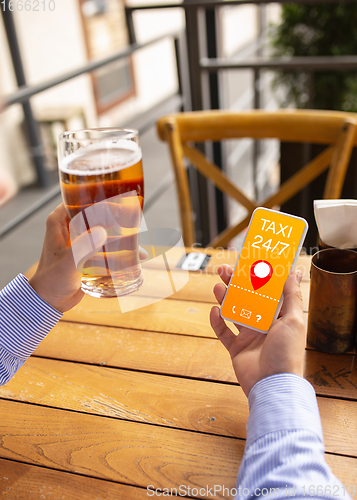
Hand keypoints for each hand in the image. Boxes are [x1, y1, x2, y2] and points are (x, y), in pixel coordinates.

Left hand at [29, 203, 147, 312]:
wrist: (50, 301)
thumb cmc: (52, 281)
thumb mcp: (68, 264)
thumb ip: (82, 249)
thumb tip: (102, 233)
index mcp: (60, 220)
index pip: (82, 198)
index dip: (101, 197)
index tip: (121, 203)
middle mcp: (70, 225)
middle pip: (97, 211)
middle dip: (116, 215)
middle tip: (135, 220)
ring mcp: (79, 238)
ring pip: (104, 227)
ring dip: (121, 232)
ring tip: (139, 238)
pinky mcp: (88, 251)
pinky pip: (106, 243)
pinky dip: (120, 247)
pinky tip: (136, 254)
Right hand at [210, 265, 305, 396]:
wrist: (272, 384)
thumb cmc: (286, 353)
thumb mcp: (294, 320)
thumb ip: (292, 296)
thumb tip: (294, 272)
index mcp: (279, 316)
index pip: (266, 291)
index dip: (256, 277)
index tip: (247, 263)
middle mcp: (264, 324)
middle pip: (246, 298)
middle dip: (235, 283)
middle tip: (224, 270)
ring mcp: (249, 336)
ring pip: (233, 312)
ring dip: (224, 298)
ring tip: (217, 286)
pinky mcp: (237, 349)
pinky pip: (224, 333)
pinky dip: (217, 322)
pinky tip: (214, 311)